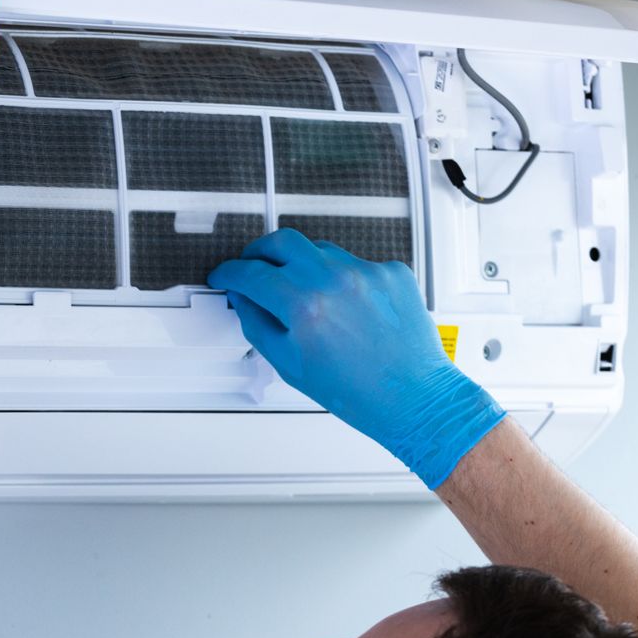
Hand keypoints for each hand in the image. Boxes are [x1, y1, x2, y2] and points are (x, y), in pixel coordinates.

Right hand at [208, 229, 504, 487]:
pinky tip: (345, 305)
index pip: (251, 273)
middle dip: (259, 252)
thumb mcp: (289, 364)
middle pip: (282, 241)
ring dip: (301, 263)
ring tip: (304, 294)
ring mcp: (366, 271)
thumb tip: (244, 299)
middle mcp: (335, 280)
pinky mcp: (391, 271)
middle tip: (253, 266)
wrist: (411, 396)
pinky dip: (341, 277)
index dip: (230, 272)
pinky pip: (354, 262)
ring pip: (319, 249)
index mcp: (304, 306)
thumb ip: (257, 324)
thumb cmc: (357, 391)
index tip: (226, 274)